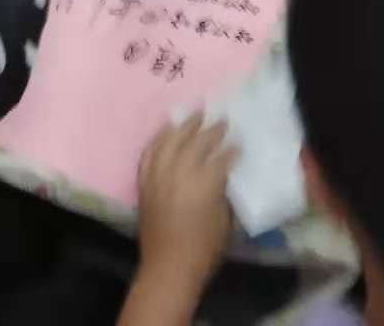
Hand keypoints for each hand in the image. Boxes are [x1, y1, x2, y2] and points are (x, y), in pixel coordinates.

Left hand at [136, 115, 234, 291]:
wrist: (168, 269)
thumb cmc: (203, 250)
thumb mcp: (224, 222)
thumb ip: (223, 193)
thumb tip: (222, 176)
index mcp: (204, 184)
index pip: (221, 158)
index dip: (231, 150)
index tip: (239, 144)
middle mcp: (179, 174)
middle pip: (196, 143)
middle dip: (211, 130)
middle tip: (221, 120)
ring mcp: (158, 175)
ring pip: (171, 141)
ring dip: (184, 126)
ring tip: (195, 114)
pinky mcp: (145, 182)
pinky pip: (150, 152)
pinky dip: (159, 138)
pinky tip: (166, 130)